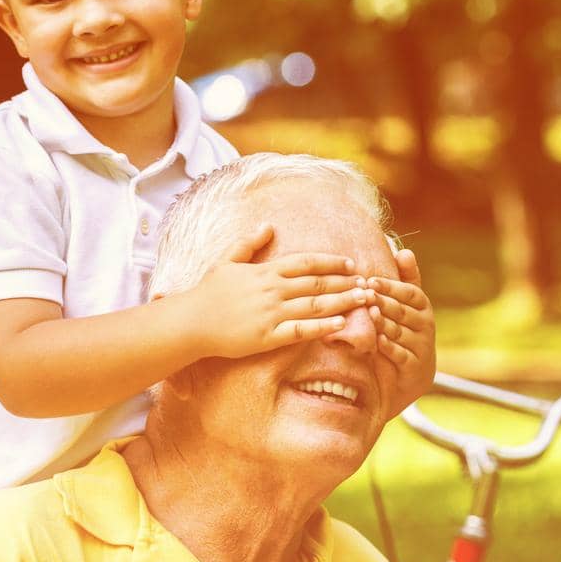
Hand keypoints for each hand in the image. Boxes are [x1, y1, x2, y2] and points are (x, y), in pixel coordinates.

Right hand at [162, 224, 366, 361]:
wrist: (191, 322)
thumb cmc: (207, 293)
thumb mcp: (227, 261)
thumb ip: (249, 244)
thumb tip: (267, 225)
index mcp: (265, 271)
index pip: (306, 262)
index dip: (331, 262)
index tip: (351, 263)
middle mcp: (272, 289)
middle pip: (318, 283)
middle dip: (346, 282)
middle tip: (369, 283)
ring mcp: (272, 313)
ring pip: (315, 305)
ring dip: (343, 301)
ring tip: (365, 300)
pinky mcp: (268, 336)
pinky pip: (301, 330)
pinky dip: (322, 326)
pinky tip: (342, 323)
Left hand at [366, 249, 435, 413]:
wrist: (409, 377)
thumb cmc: (404, 332)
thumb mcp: (406, 306)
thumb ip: (406, 280)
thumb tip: (404, 251)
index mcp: (423, 307)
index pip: (411, 292)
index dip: (392, 286)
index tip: (370, 280)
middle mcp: (426, 326)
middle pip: (404, 311)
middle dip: (384, 302)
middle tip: (364, 294)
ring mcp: (421, 347)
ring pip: (401, 332)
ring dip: (384, 322)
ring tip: (369, 314)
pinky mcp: (414, 367)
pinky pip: (401, 355)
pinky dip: (389, 347)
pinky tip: (376, 340)